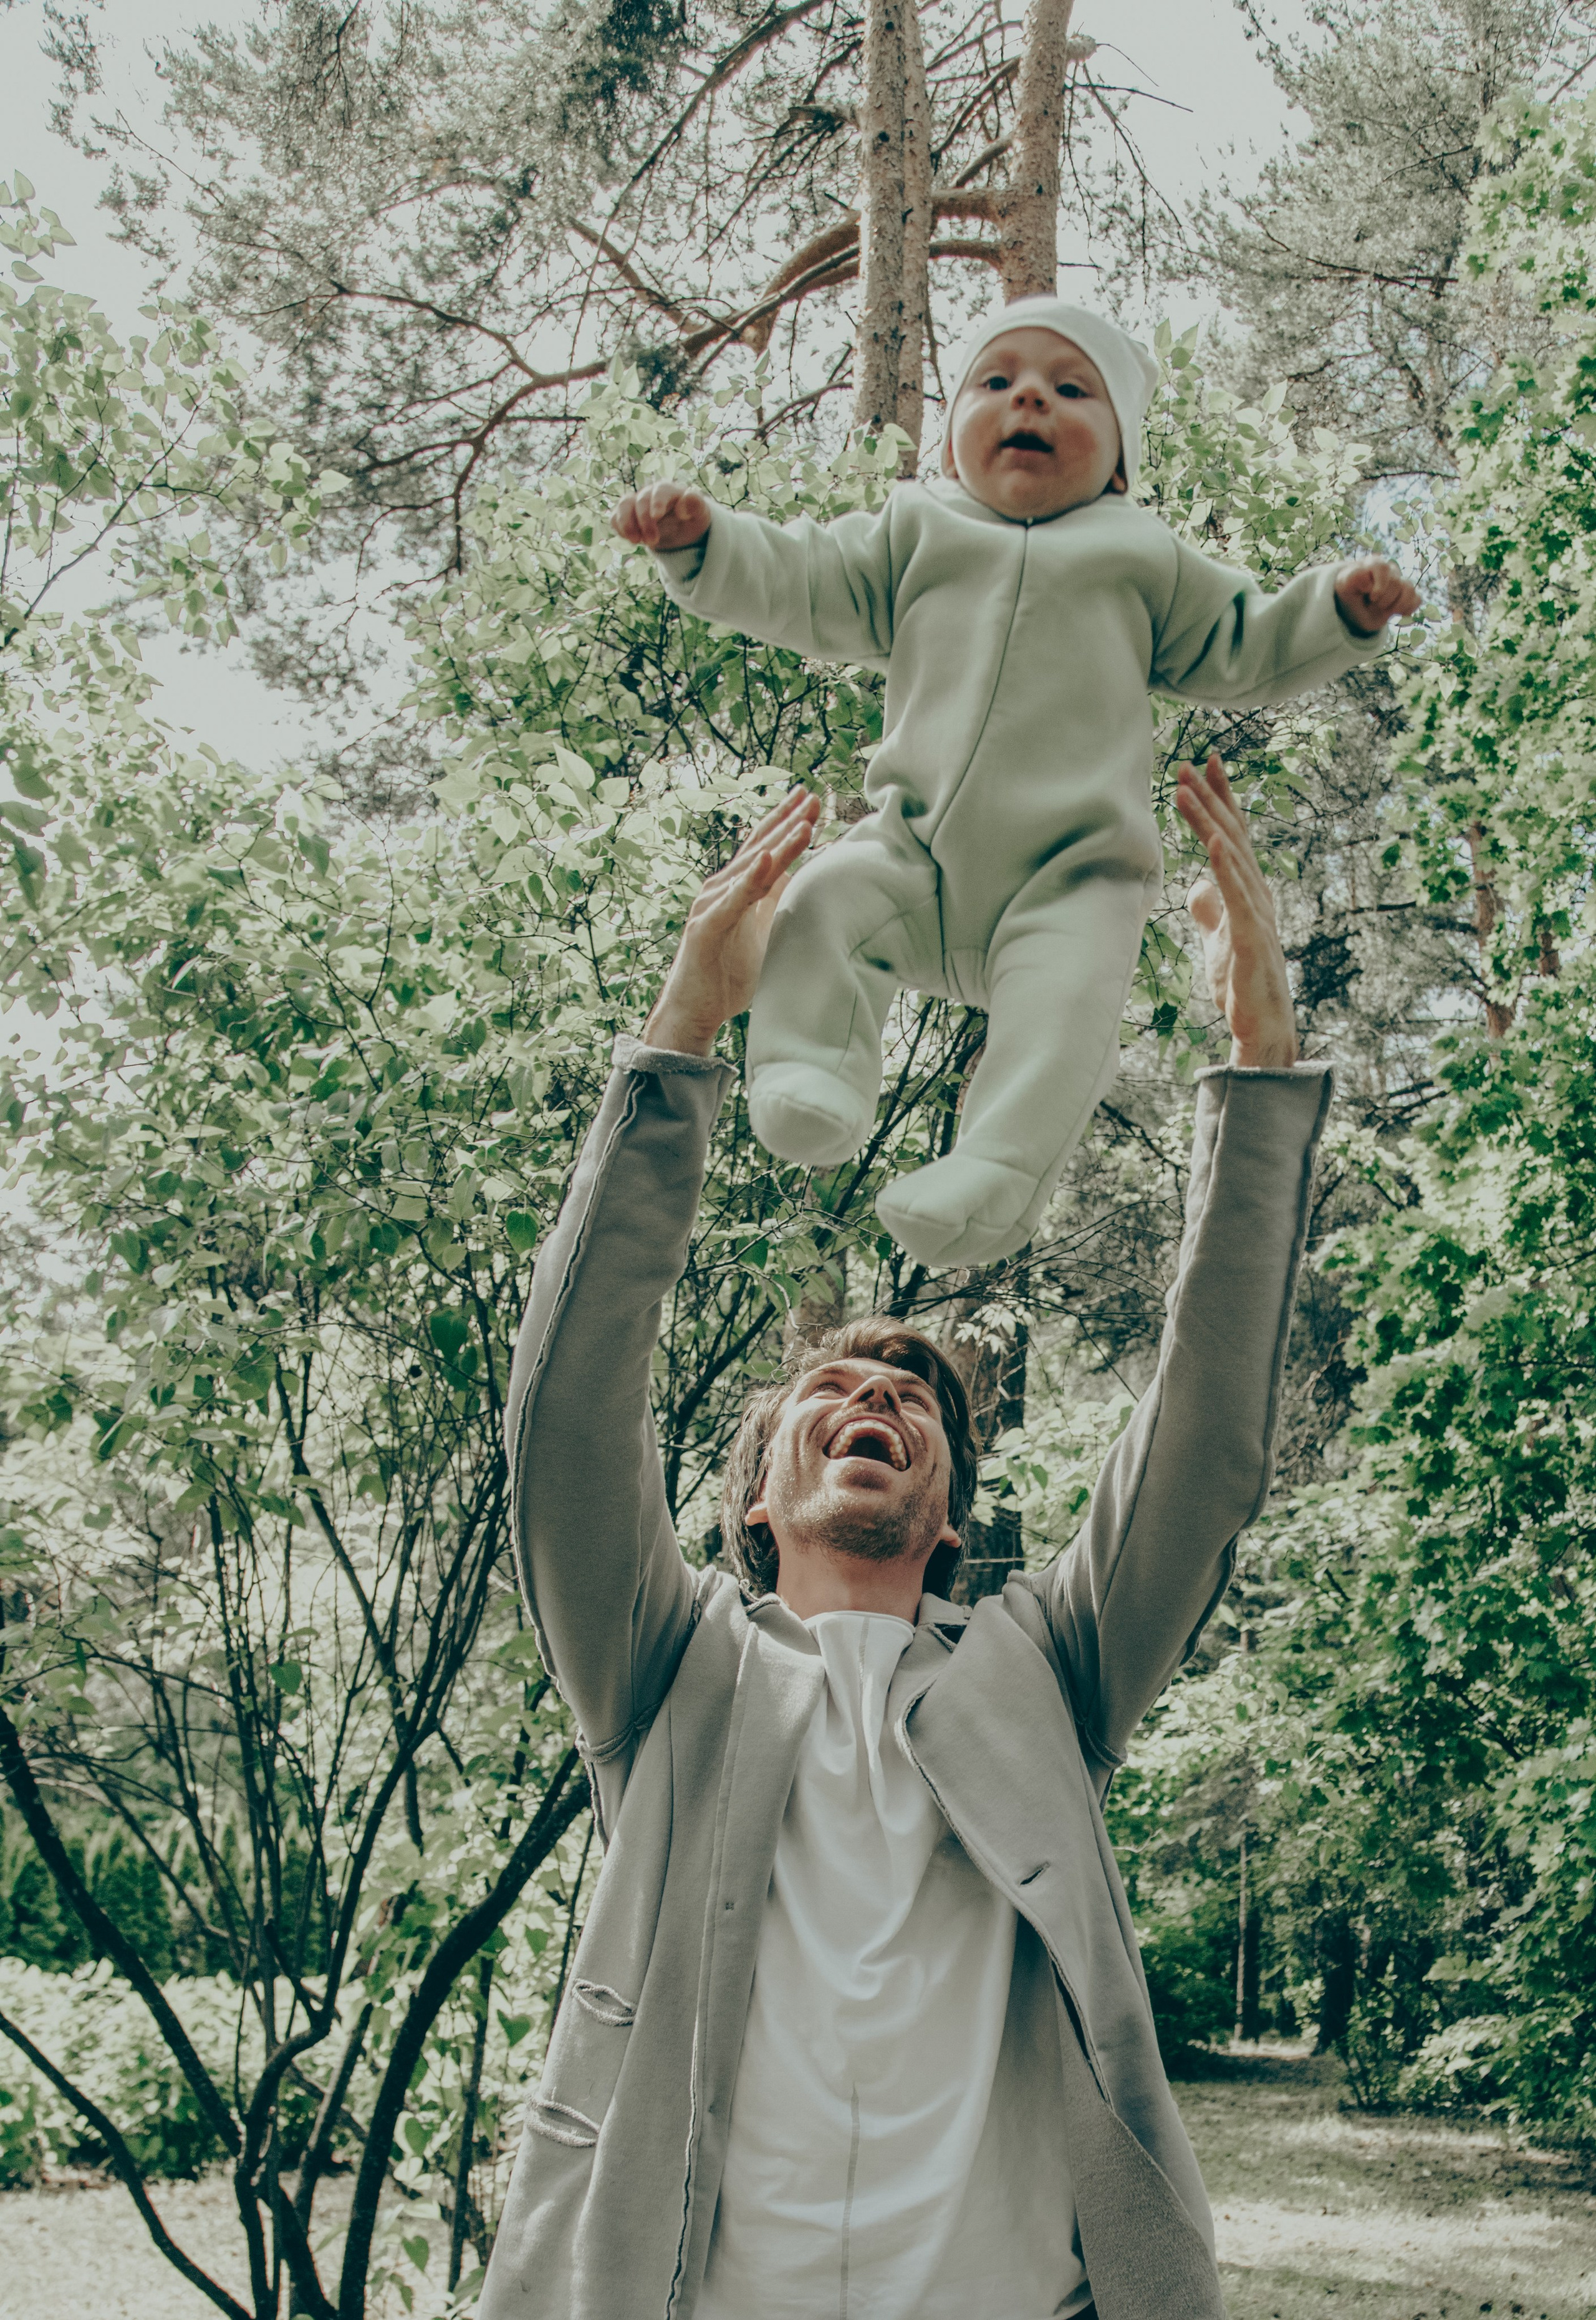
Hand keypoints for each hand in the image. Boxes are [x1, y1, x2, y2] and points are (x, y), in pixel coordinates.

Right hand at [611, 482, 713, 553]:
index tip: (657, 516)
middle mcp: (649, 493)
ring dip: (627, 523)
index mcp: (668, 490)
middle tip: (653, 541)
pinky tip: (631, 539)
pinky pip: (615, 517)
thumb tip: (682, 507)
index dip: (657, 502)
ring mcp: (636, 503)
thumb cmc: (692, 518)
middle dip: (644, 521)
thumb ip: (695, 505)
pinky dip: (619, 527)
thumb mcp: (700, 513)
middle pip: (641, 500)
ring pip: (624, 505)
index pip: (660, 490)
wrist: (681, 529)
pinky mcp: (626, 516)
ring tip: (636, 541)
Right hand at [643, 787, 821, 1054]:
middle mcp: (720, 889)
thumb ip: (774, 899)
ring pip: (750, 869)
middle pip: (758, 848)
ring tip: (804, 823)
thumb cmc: (728, 972)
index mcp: (736, 888)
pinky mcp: (705, 928)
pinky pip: (732, 901)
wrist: (694, 1010)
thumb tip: (800, 873)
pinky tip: (765, 859)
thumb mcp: (762, 929)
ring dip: (778, 845)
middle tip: (813, 796)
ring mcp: (710, 905)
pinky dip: (749, 880)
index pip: (765, 846)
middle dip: (787, 821)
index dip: (787, 821)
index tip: (812, 799)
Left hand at [1174, 753, 1297, 1069]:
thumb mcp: (1218, 939)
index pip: (1232, 835)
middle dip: (1212, 797)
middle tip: (1189, 761)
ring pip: (1232, 857)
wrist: (1262, 1026)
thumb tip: (1196, 885)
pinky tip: (1214, 839)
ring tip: (1187, 789)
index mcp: (1248, 892)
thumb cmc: (1242, 985)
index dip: (1219, 800)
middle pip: (1234, 835)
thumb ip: (1210, 910)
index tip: (1203, 765)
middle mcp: (1257, 894)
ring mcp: (1257, 914)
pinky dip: (1226, 865)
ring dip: (1210, 820)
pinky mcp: (1251, 936)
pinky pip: (1238, 895)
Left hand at [1334, 555, 1419, 634]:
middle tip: (1372, 604)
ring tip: (1383, 609)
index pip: (1383, 569)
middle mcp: (1390, 569)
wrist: (1355, 606)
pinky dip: (1407, 609)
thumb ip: (1354, 578)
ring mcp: (1401, 581)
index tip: (1371, 598)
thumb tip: (1371, 582)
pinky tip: (1395, 612)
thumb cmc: (1350, 593)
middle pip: (1396, 583)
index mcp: (1375, 563)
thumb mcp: (1344, 586)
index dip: (1380, 587)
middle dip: (1384, 600)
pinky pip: (1417, 599)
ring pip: (1409, 590)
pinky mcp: (1408, 593)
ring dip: (1395, 606)